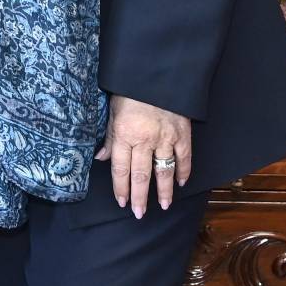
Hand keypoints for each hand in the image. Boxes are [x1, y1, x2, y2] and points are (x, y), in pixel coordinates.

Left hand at [96, 94, 191, 218]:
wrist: (157, 72)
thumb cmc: (130, 90)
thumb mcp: (113, 110)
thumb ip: (110, 137)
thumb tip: (101, 158)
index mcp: (124, 133)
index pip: (121, 168)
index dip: (121, 188)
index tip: (122, 202)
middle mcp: (144, 139)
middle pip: (141, 175)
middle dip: (139, 197)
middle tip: (139, 214)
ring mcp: (165, 137)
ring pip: (164, 171)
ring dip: (163, 191)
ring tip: (162, 206)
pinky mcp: (182, 133)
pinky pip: (184, 157)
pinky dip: (183, 171)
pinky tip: (181, 183)